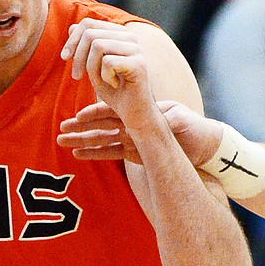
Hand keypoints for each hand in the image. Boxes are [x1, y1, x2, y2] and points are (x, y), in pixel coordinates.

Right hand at [58, 99, 222, 166]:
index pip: (114, 111)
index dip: (96, 114)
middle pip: (102, 124)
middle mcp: (133, 124)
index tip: (79, 117)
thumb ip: (173, 119)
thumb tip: (170, 118)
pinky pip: (110, 153)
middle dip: (80, 127)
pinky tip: (77, 154)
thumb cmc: (196, 130)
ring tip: (61, 141)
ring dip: (82, 140)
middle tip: (60, 129)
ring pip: (102, 139)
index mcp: (141, 112)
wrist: (204, 146)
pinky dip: (94, 153)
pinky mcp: (135, 154)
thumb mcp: (185, 122)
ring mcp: (133, 139)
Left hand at [61, 18, 158, 128]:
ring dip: (91, 68)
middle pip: (90, 33)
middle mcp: (130, 38)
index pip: (88, 24)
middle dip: (78, 56)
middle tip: (77, 76)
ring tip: (100, 81)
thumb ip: (85, 47)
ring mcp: (136, 50)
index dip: (72, 40)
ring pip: (97, 46)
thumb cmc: (115, 92)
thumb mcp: (94, 68)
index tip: (64, 58)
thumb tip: (73, 27)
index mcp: (120, 35)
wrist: (134, 114)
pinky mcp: (139, 64)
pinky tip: (115, 84)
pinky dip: (103, 77)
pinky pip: (107, 62)